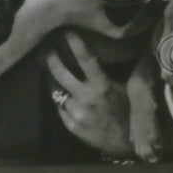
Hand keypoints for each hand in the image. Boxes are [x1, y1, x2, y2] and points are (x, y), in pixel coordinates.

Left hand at [45, 30, 131, 154]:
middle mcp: (87, 97)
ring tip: (49, 71)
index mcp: (102, 86)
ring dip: (54, 81)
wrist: (124, 142)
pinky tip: (61, 94)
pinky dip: (60, 99)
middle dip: (51, 59)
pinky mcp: (70, 124)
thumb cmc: (127, 112)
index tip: (66, 31)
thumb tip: (115, 52)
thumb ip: (114, 74)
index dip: (75, 44)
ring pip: (57, 91)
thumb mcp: (126, 90)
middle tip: (44, 49)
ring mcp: (77, 112)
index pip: (86, 60)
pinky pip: (60, 107)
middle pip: (61, 73)